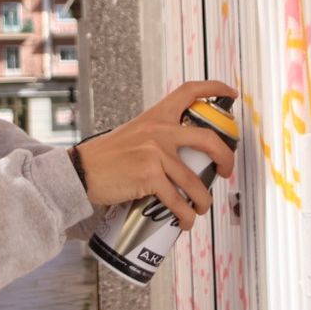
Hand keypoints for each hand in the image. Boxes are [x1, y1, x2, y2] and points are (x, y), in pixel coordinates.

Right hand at [75, 81, 237, 229]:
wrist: (81, 171)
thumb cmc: (106, 157)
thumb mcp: (134, 134)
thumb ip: (157, 136)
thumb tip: (184, 153)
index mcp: (156, 116)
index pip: (190, 91)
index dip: (215, 88)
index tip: (230, 93)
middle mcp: (159, 130)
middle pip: (208, 140)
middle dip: (226, 158)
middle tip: (225, 170)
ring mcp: (155, 153)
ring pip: (194, 181)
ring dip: (203, 201)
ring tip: (201, 208)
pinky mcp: (149, 176)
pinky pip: (177, 201)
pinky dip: (185, 215)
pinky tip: (185, 221)